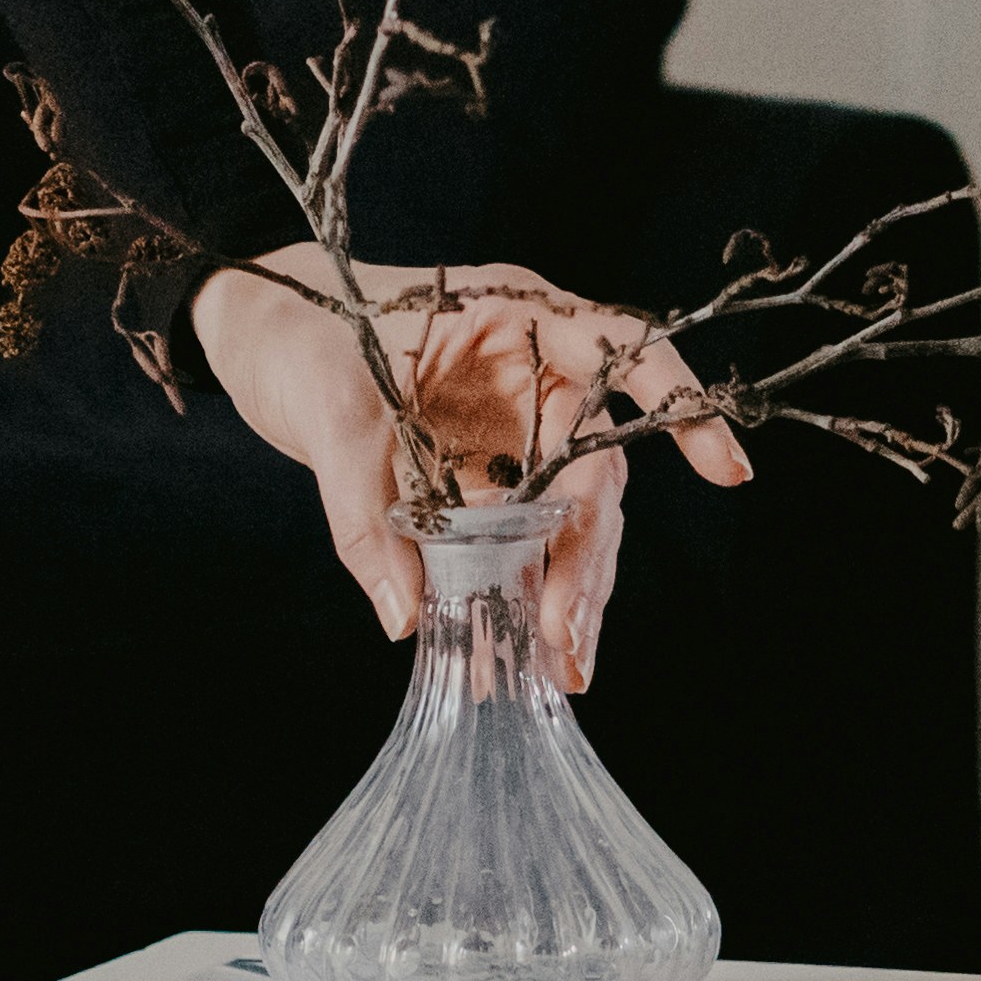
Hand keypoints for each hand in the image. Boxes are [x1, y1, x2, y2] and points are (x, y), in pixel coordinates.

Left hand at [192, 241, 754, 693]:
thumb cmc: (299, 331)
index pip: (626, 349)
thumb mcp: (327, 412)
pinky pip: (523, 537)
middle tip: (570, 637)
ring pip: (571, 513)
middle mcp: (534, 369)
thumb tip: (402, 615)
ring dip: (569, 590)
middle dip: (589, 557)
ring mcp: (516, 424)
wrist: (255, 332)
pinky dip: (523, 592)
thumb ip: (364, 511)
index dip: (680, 404)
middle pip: (597, 465)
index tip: (725, 469)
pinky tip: (524, 654)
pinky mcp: (487, 472)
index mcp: (516, 314)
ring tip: (563, 667)